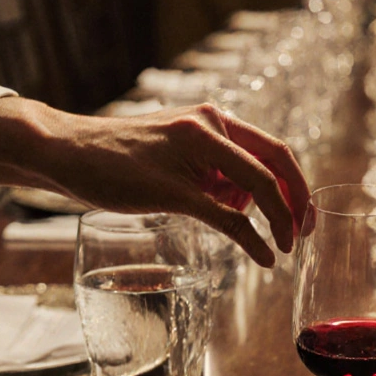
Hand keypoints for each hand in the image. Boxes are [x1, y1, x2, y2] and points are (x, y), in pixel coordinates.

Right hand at [0, 98, 309, 266]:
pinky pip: (228, 217)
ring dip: (275, 222)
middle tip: (306, 233)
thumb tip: (248, 201)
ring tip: (275, 245)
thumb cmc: (122, 156)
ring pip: (255, 190)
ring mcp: (190, 155)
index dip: (298, 182)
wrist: (69, 151)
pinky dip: (254, 239)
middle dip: (299, 203)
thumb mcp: (178, 151)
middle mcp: (208, 126)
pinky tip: (266, 257)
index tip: (306, 213)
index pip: (274, 148)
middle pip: (276, 164)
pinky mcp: (172, 188)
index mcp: (212, 118)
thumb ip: (215, 167)